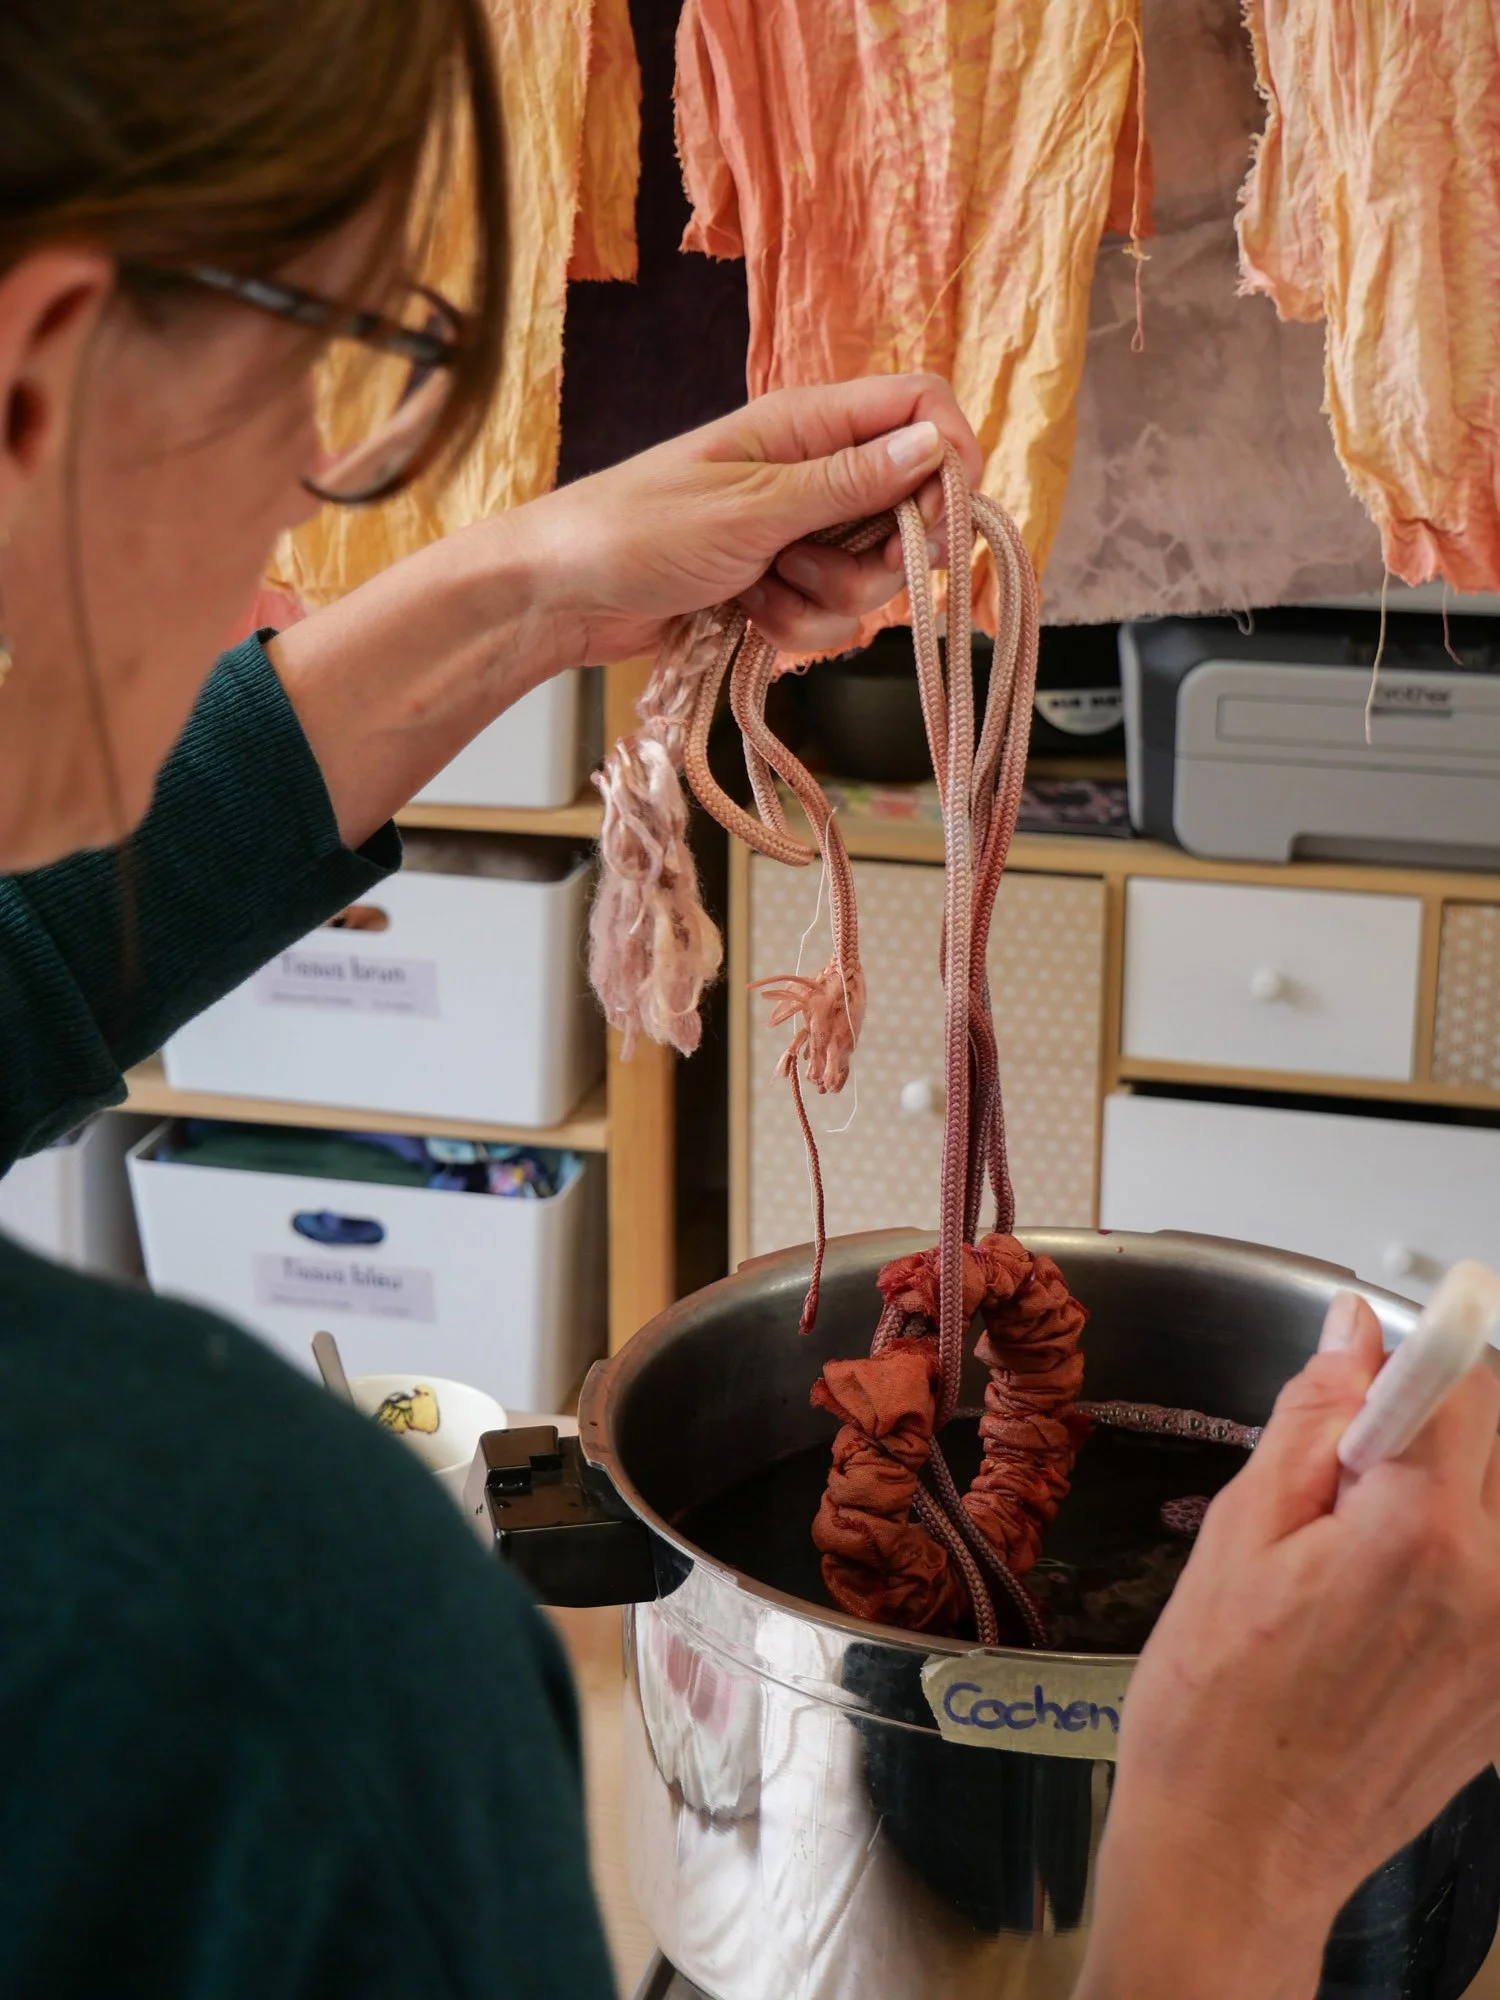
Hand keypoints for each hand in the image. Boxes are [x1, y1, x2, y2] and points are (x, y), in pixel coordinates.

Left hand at [519, 374, 982, 663]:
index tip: (943, 520)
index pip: (919, 410)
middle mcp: (814, 473)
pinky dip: (793, 626)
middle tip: (819, 566)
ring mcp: (799, 534)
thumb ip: (847, 484)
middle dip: (880, 558)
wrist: (563, 596)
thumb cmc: (637, 529)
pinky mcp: (782, 586)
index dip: (949, 460)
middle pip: (909, 509)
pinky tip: (744, 614)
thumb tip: (933, 449)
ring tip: (759, 588)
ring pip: (872, 576)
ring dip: (824, 600)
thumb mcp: (752, 506)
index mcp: (808, 424)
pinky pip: (831, 617)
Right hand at [1075, 1293, 1499, 1999]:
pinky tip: (1385, 1603)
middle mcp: (1497, 1588)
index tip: (1409, 1323)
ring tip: (1366, 1541)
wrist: (1238, 1853)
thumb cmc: (1213, 1707)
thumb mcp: (1240, 1536)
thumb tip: (1352, 1337)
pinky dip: (1461, 1556)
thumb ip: (1311, 1423)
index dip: (1427, 1344)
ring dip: (1453, 1490)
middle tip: (1352, 1464)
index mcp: (1420, 1537)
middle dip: (1439, 1421)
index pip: (1465, 1385)